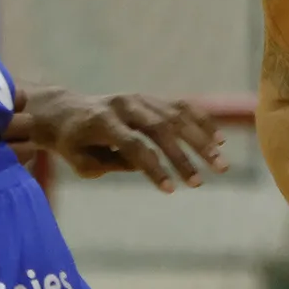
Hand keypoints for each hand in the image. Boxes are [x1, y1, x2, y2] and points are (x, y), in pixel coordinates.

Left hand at [6, 87, 227, 191]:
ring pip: (176, 116)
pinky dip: (201, 122)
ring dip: (201, 141)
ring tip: (221, 163)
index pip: (133, 145)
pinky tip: (219, 140)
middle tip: (201, 183)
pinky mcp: (151, 98)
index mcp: (101, 121)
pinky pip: (181, 107)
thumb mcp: (81, 162)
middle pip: (160, 129)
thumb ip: (111, 164)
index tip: (171, 190)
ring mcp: (140, 98)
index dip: (153, 168)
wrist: (68, 111)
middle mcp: (124, 105)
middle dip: (183, 157)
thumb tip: (145, 165)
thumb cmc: (73, 144)